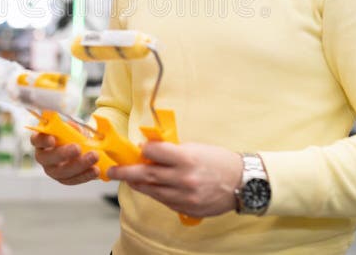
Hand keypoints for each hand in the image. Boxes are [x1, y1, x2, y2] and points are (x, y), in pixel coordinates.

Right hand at [30, 132, 99, 184]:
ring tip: (94, 157)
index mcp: (42, 140)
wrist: (81, 147)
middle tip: (78, 148)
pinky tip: (95, 170)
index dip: (42, 140)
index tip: (52, 139)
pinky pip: (72, 180)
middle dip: (63, 154)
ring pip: (61, 172)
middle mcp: (43, 157)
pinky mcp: (63, 179)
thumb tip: (77, 131)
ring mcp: (52, 170)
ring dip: (79, 165)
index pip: (36, 140)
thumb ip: (73, 128)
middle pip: (47, 158)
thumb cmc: (71, 135)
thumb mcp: (72, 128)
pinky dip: (85, 175)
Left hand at [107, 142, 241, 216]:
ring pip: (152, 190)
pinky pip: (164, 201)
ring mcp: (185, 196)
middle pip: (146, 174)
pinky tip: (151, 188)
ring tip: (129, 179)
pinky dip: (155, 193)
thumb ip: (173, 151)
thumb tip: (150, 151)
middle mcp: (183, 178)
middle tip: (112, 171)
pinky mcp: (187, 208)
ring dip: (138, 184)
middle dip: (125, 172)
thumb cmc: (219, 161)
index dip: (144, 149)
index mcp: (186, 158)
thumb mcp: (196, 148)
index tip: (138, 148)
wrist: (242, 182)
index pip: (154, 152)